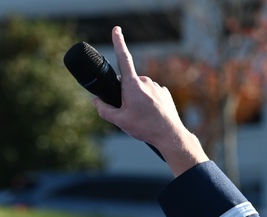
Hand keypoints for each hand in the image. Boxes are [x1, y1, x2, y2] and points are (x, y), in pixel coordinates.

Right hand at [92, 27, 207, 175]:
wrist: (170, 135)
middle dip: (125, 94)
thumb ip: (104, 110)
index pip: (123, 58)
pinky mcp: (165, 93)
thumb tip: (96, 102)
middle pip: (128, 83)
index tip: (116, 30)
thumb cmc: (144, 127)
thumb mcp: (119, 121)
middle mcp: (146, 81)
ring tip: (143, 116)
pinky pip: (151, 94)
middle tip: (130, 112)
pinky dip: (149, 102)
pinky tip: (152, 115)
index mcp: (132, 84)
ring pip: (140, 89)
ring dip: (138, 99)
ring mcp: (157, 86)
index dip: (119, 42)